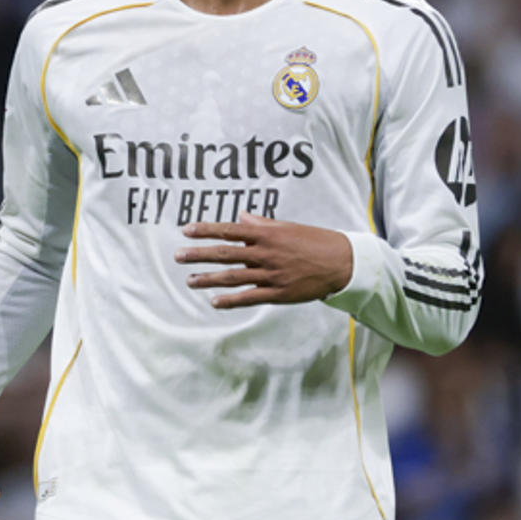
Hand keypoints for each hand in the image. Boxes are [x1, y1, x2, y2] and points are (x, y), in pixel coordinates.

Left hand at [174, 213, 353, 307]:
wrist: (341, 262)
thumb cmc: (314, 241)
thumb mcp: (287, 227)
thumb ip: (262, 224)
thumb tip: (241, 217)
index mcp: (267, 234)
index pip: (230, 230)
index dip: (207, 230)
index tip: (186, 230)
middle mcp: (265, 253)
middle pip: (226, 254)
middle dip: (200, 254)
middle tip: (178, 256)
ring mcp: (271, 274)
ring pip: (233, 276)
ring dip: (209, 279)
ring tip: (190, 280)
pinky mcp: (278, 293)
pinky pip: (250, 297)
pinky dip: (231, 300)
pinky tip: (214, 302)